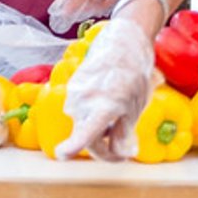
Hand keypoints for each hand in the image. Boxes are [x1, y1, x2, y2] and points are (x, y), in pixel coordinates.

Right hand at [56, 17, 154, 160]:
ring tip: (118, 110)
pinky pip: (80, 111)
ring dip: (98, 128)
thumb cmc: (133, 75)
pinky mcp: (71, 87)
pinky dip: (91, 113)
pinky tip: (106, 99)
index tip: (62, 154)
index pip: (86, 131)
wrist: (123, 43)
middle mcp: (85, 101)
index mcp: (104, 106)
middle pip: (87, 139)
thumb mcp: (135, 109)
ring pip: (83, 124)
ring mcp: (74, 94)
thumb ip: (124, 135)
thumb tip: (120, 154)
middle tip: (124, 149)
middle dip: (103, 148)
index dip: (73, 145)